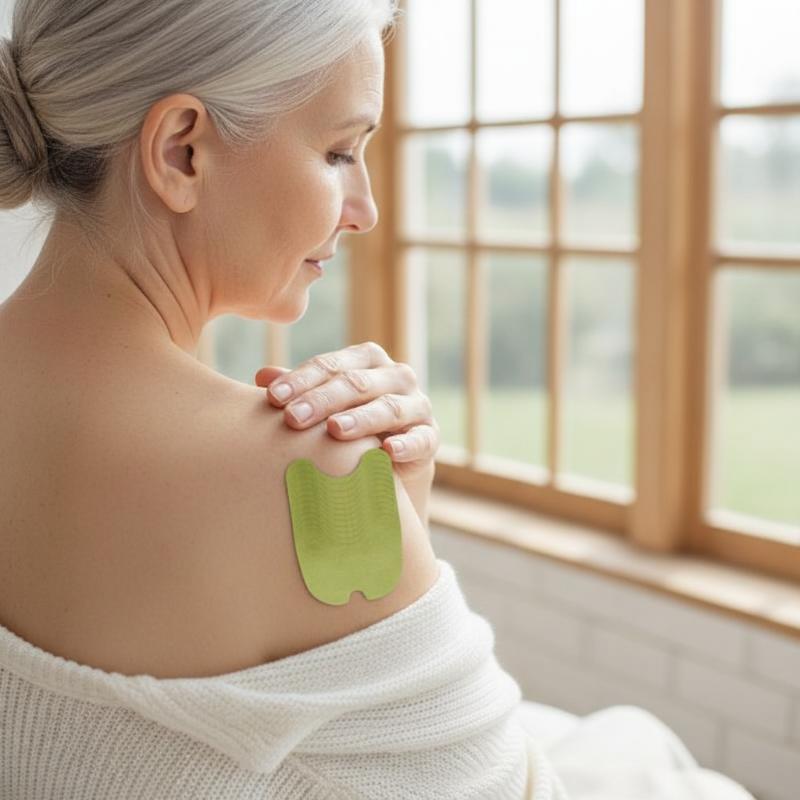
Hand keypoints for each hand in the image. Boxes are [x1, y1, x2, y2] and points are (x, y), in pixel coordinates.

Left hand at [254, 342, 438, 485]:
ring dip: (361, 419)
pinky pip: (420, 439)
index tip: (272, 398)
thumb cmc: (350, 426)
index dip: (301, 380)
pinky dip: (405, 444)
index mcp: (367, 360)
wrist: (391, 464)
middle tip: (293, 418)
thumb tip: (261, 375)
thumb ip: (299, 391)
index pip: (331, 365)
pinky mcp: (430, 436)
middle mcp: (396, 376)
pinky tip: (387, 451)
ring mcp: (417, 405)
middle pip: (357, 383)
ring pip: (389, 407)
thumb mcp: (324, 407)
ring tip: (335, 431)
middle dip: (323, 400)